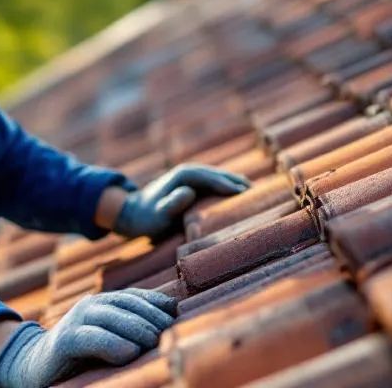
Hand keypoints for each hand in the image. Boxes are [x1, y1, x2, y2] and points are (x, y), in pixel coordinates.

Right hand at [0, 289, 176, 387]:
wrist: (34, 367)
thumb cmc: (81, 356)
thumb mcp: (108, 337)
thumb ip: (132, 325)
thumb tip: (173, 310)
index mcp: (102, 302)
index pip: (136, 297)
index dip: (157, 304)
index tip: (177, 315)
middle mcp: (89, 305)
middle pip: (127, 305)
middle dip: (151, 317)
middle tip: (170, 332)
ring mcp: (75, 320)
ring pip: (112, 317)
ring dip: (136, 329)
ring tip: (154, 342)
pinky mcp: (64, 341)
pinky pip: (91, 338)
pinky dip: (112, 344)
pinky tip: (129, 353)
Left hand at [113, 164, 249, 239]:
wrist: (134, 214)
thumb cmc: (146, 218)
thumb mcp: (157, 214)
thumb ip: (171, 204)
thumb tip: (189, 192)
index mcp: (182, 176)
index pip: (209, 177)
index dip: (226, 183)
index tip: (242, 192)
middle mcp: (189, 173)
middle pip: (217, 174)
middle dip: (236, 182)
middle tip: (256, 192)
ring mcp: (191, 178)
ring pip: (218, 178)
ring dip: (235, 183)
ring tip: (254, 192)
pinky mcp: (193, 186)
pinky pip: (215, 185)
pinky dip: (228, 188)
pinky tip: (240, 194)